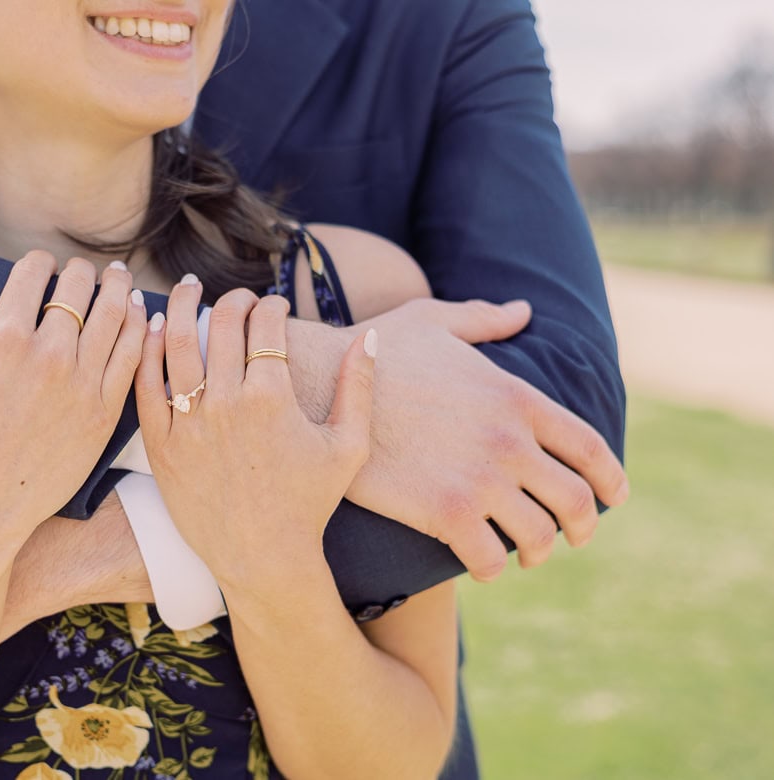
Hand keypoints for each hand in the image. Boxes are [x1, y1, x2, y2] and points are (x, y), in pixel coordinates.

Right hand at [0, 251, 146, 534]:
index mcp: (3, 340)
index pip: (35, 272)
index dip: (41, 263)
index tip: (44, 268)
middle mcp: (47, 356)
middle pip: (79, 288)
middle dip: (80, 271)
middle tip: (84, 272)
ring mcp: (81, 384)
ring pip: (115, 314)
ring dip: (119, 288)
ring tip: (119, 279)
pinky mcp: (104, 412)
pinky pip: (133, 356)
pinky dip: (141, 327)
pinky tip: (141, 314)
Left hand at [136, 282, 376, 587]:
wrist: (263, 559)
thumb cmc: (310, 503)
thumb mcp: (349, 446)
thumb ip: (359, 387)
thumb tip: (368, 337)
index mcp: (272, 398)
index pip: (266, 325)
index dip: (270, 306)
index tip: (272, 307)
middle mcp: (226, 404)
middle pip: (220, 325)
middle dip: (231, 301)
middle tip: (236, 299)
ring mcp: (188, 425)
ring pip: (175, 344)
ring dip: (182, 307)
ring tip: (188, 290)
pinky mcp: (161, 445)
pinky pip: (146, 385)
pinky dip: (148, 351)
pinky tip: (156, 331)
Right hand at [315, 298, 629, 580]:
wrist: (319, 386)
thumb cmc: (374, 351)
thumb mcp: (433, 321)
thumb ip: (484, 319)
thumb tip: (523, 310)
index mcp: (516, 397)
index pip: (589, 447)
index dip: (612, 480)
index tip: (614, 497)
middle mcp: (510, 441)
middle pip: (576, 500)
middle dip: (583, 527)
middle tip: (573, 538)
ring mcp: (480, 479)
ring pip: (538, 536)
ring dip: (537, 553)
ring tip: (523, 556)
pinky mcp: (444, 511)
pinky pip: (489, 558)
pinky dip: (493, 568)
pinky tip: (481, 564)